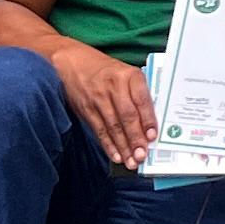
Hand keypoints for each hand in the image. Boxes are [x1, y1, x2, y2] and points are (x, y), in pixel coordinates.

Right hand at [59, 49, 158, 167]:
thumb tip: (151, 122)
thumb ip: (138, 93)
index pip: (141, 99)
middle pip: (126, 116)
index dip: (147, 119)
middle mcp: (113, 86)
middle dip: (135, 138)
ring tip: (132, 161)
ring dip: (123, 146)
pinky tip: (116, 156)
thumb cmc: (107, 70)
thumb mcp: (126, 72)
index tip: (152, 136)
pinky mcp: (85, 109)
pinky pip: (99, 130)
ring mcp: (98, 99)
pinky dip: (108, 145)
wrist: (72, 61)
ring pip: (113, 126)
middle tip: (142, 155)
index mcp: (129, 75)